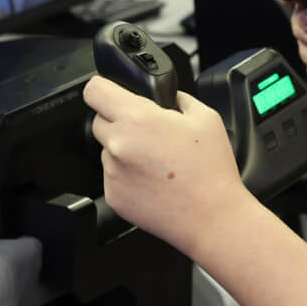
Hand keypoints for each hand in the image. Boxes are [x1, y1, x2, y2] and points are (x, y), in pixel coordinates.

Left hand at [83, 75, 258, 254]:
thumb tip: (169, 97)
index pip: (95, 91)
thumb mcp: (206, 118)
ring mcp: (112, 173)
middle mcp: (118, 145)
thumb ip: (179, 99)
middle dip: (120, 121)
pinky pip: (112, 176)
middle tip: (148, 134)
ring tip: (156, 162)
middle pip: (99, 121)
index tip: (111, 93)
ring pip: (107, 150)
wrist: (211, 217)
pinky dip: (127, 176)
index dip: (103, 87)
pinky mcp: (113, 197)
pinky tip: (152, 181)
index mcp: (137, 119)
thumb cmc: (210, 172)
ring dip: (123, 151)